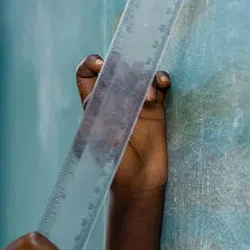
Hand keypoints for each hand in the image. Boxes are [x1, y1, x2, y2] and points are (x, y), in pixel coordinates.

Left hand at [76, 55, 169, 195]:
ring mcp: (135, 102)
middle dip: (123, 66)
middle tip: (130, 76)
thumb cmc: (113, 167)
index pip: (86, 76)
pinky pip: (158, 86)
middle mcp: (114, 100)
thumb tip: (104, 92)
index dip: (90, 65)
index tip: (100, 65)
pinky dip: (161, 79)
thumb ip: (100, 117)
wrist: (138, 185)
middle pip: (116, 69)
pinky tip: (163, 82)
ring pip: (139, 74)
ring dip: (144, 76)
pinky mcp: (155, 109)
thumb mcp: (99, 142)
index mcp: (94, 106)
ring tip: (149, 98)